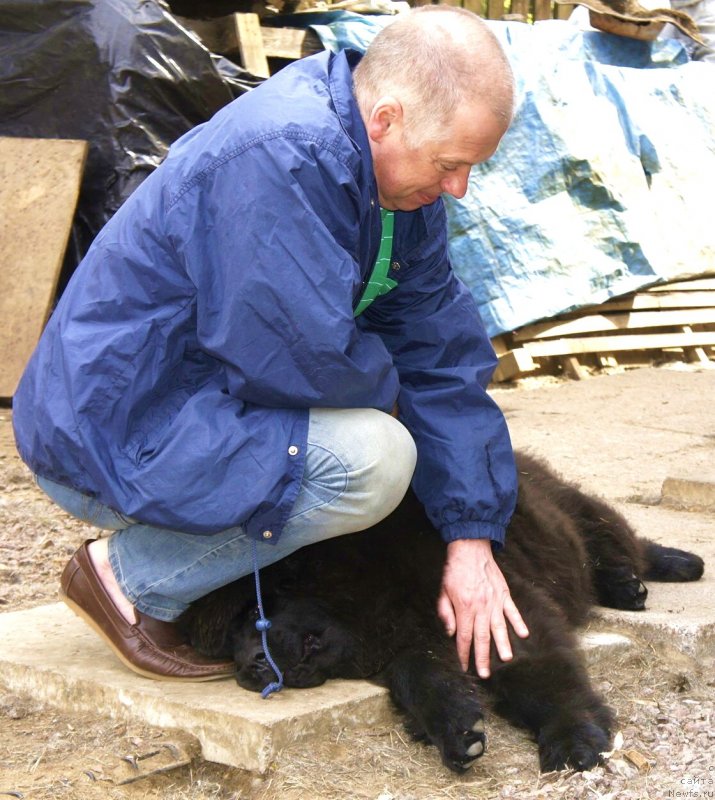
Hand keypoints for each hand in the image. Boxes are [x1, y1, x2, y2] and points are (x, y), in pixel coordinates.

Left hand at [437, 538, 528, 677]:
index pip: (464, 636)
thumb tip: (451, 633)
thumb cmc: (454, 570)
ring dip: (502, 644)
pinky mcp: (503, 593)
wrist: (470, 548)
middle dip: (483, 657)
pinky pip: (512, 611)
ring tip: (506, 659)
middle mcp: (481, 607)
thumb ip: (446, 612)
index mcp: (464, 607)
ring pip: (499, 627)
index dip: (464, 653)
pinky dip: (518, 622)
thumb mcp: (443, 591)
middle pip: (482, 637)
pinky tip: (523, 634)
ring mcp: (494, 601)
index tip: (464, 666)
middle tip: (485, 674)